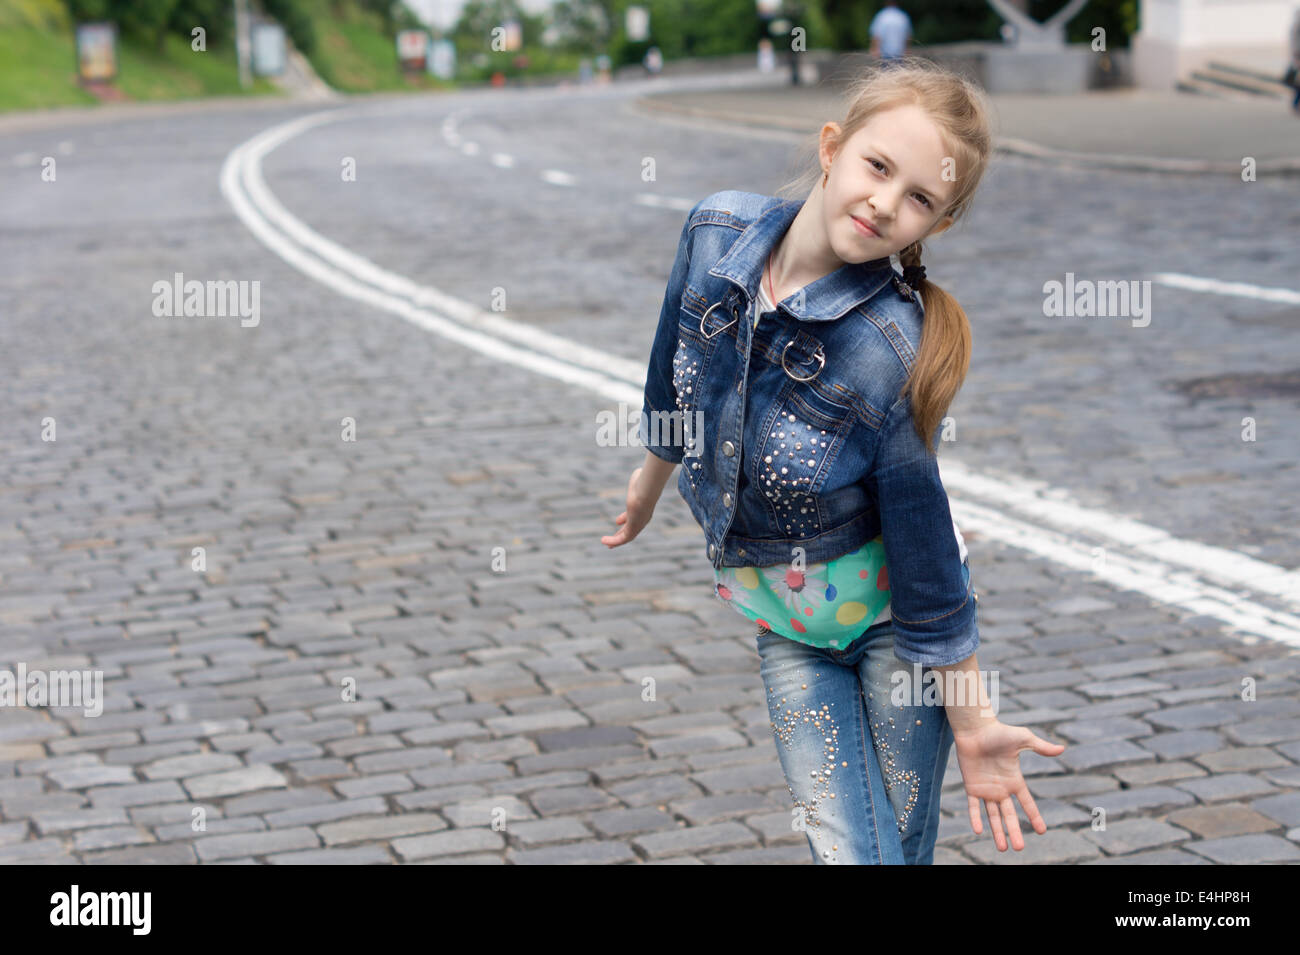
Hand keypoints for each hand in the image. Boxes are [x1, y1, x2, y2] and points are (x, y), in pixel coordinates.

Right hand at [601, 467, 654, 548]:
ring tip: (604, 542)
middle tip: (614, 536)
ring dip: (615, 540)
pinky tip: (603, 541)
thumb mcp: (639, 478)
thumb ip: (638, 477)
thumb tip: (638, 472)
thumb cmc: (643, 481)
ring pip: (627, 537)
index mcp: (644, 507)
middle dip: (622, 532)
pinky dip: (612, 541)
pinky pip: (622, 539)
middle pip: (632, 529)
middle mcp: (643, 518)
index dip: (625, 519)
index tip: (617, 521)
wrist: (647, 490)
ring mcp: (639, 524)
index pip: (633, 516)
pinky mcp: (633, 529)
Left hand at [951, 720, 1065, 851]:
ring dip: (997, 831)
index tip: (1042, 831)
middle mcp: (1001, 788)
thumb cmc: (999, 732)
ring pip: (992, 815)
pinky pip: (973, 806)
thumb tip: (1063, 748)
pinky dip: (975, 818)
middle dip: (1014, 831)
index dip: (1034, 816)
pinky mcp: (971, 786)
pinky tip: (978, 831)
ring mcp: (986, 789)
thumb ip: (1041, 747)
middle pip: (1009, 815)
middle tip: (1020, 849)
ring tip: (1002, 848)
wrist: (975, 728)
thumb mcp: (1023, 739)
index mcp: (1014, 780)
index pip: (1027, 803)